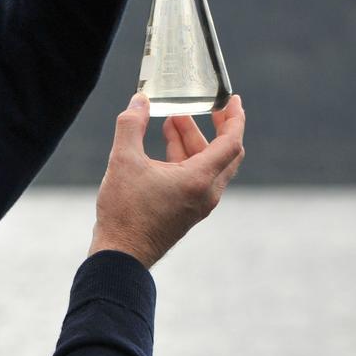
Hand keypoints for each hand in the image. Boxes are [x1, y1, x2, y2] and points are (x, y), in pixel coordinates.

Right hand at [89, 94, 244, 268]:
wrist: (120, 255)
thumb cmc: (124, 212)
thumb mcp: (123, 161)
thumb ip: (131, 126)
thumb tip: (139, 100)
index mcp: (199, 180)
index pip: (231, 142)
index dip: (234, 117)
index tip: (231, 100)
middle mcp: (206, 193)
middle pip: (223, 153)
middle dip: (210, 127)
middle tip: (195, 109)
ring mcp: (198, 205)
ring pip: (208, 166)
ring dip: (193, 143)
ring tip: (170, 124)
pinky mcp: (187, 213)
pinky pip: (197, 179)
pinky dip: (186, 160)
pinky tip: (163, 152)